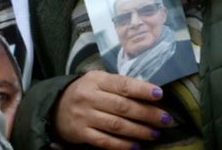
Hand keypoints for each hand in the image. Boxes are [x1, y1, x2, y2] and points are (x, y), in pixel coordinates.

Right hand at [52, 71, 171, 149]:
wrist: (55, 108)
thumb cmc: (85, 93)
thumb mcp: (97, 81)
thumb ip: (117, 85)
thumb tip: (149, 93)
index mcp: (95, 80)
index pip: (122, 84)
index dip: (141, 89)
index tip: (159, 94)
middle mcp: (89, 97)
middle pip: (122, 106)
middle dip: (147, 114)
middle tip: (166, 119)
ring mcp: (85, 116)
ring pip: (116, 125)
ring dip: (139, 131)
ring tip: (155, 133)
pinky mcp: (81, 133)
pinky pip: (106, 141)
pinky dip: (123, 145)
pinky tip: (136, 146)